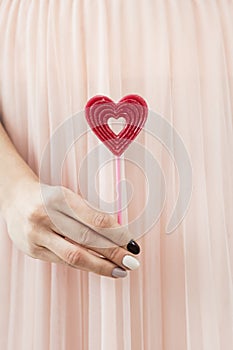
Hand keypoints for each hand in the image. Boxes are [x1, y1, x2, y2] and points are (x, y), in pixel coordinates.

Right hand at [2, 179, 139, 277]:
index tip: (132, 243)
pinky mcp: (33, 251)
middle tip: (132, 261)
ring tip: (120, 270)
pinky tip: (98, 267)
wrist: (16, 200)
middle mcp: (46, 216)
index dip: (117, 233)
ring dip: (101, 266)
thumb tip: (118, 234)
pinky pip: (63, 262)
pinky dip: (84, 266)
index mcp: (60, 198)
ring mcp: (37, 235)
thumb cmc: (49, 198)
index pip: (94, 219)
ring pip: (74, 256)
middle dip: (113, 253)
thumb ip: (89, 213)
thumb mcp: (68, 197)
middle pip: (86, 239)